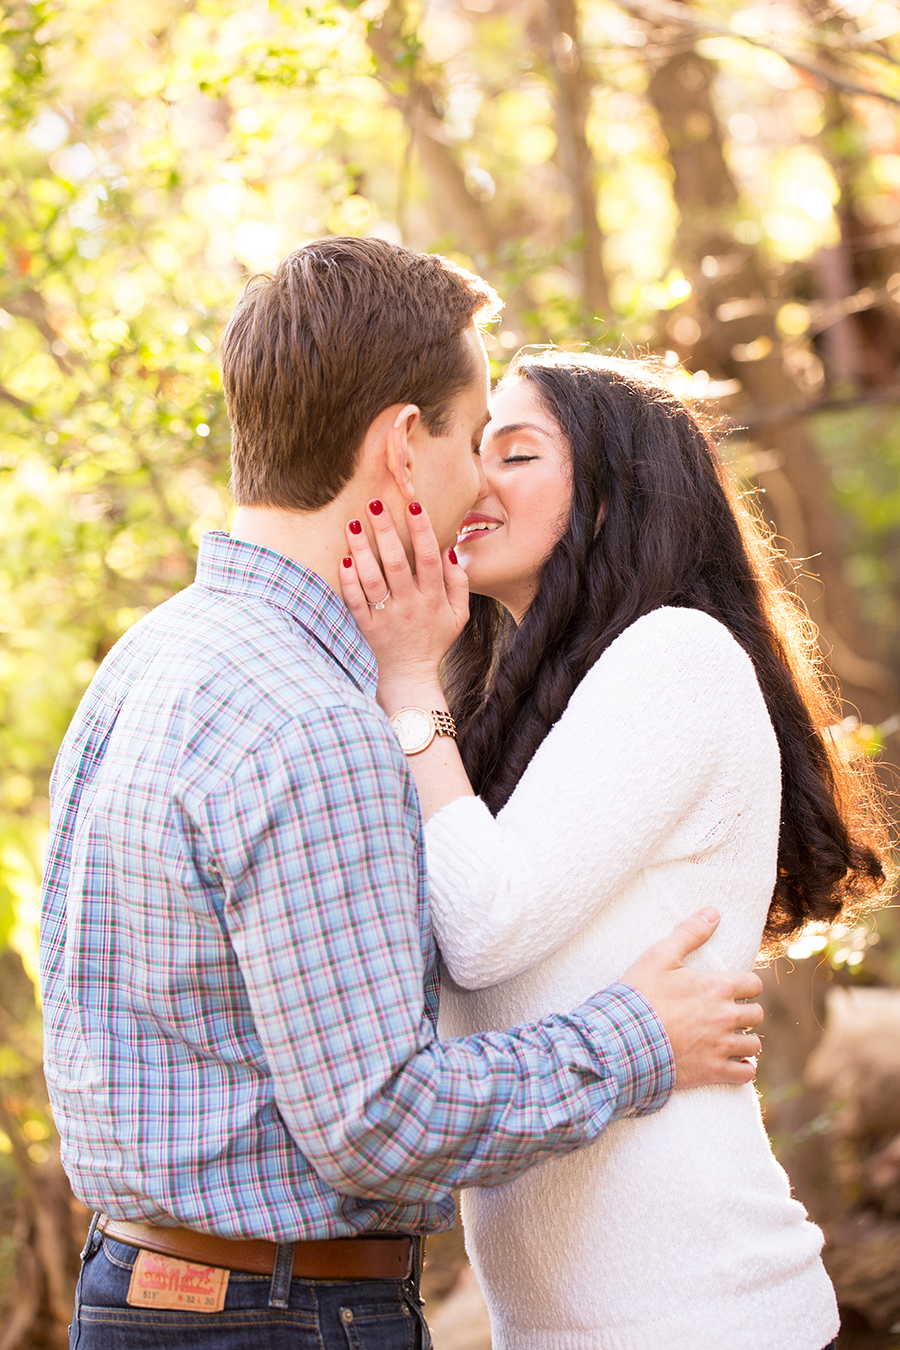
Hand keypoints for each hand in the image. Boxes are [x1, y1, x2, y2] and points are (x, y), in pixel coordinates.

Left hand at [340, 500, 468, 698]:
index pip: (428, 558)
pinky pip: (355, 601)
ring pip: (372, 579)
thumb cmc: (435, 639)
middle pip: (396, 563)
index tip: (413, 505)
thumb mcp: (459, 615)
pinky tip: (344, 559)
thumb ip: (458, 583)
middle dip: (386, 531)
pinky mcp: (367, 627)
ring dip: (362, 550)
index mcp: (433, 599)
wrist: (411, 676)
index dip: (422, 531)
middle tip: (374, 504)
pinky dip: (349, 581)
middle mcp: (409, 605)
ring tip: (353, 523)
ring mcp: (386, 616)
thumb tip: (448, 551)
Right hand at [621, 908, 763, 1088]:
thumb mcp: (660, 956)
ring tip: (731, 1039)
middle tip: (728, 1013)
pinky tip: (732, 1063)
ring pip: (754, 1045)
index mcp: (718, 987)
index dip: (744, 985)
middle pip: (756, 1014)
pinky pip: (744, 1073)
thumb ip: (690, 933)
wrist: (623, 1039)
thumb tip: (713, 912)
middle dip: (745, 1012)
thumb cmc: (640, 995)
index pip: (754, 984)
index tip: (733, 989)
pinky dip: (742, 1069)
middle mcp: (727, 1016)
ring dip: (745, 1041)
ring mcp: (721, 1046)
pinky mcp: (713, 1071)